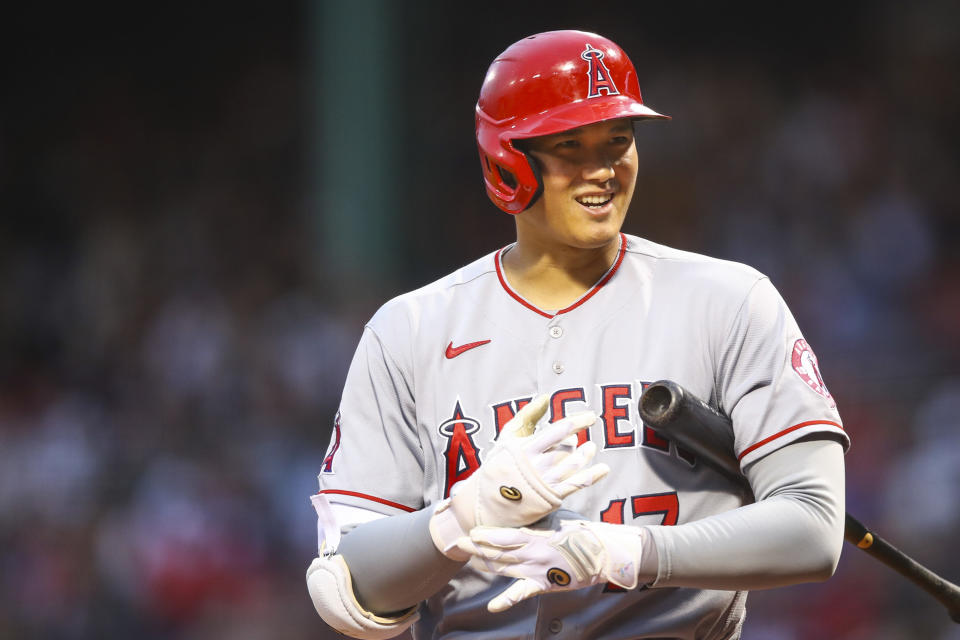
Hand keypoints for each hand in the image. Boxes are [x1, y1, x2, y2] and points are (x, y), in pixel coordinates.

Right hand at [429, 395, 608, 559]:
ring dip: (586, 456)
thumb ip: (527, 416)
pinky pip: (577, 485)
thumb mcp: (507, 437)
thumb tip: (545, 397)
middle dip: (577, 443)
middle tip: (580, 440)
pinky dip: (593, 476)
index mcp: (526, 449)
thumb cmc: (498, 465)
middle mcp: (537, 466)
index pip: (558, 431)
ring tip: (590, 448)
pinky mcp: (552, 498)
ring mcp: (546, 483)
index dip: (577, 422)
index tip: (591, 416)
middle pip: (568, 449)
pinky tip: (604, 468)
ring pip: (574, 466)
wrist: (488, 502)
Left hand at [458, 520, 643, 611]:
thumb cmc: (582, 530)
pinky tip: (492, 606)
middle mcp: (534, 554)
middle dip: (476, 548)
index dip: (486, 535)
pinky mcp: (545, 584)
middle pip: (499, 552)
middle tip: (457, 544)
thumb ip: (537, 518)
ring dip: (485, 565)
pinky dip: (506, 600)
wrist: (604, 553)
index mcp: (537, 536)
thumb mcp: (558, 517)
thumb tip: (520, 509)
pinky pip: (522, 593)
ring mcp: (538, 570)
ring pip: (505, 569)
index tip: (469, 530)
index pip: (505, 536)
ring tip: (469, 560)